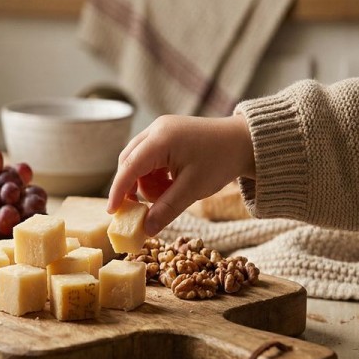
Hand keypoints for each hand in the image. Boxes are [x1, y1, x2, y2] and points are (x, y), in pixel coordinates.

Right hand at [107, 114, 254, 234]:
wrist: (246, 141)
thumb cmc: (221, 161)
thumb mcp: (193, 189)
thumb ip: (166, 209)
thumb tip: (146, 230)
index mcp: (161, 140)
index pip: (129, 167)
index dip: (118, 191)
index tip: (112, 211)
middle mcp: (155, 129)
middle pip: (129, 162)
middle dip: (133, 187)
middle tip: (140, 209)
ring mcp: (160, 129)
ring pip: (138, 160)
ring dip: (147, 182)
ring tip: (168, 194)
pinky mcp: (166, 133)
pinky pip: (149, 156)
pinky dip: (155, 174)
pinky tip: (171, 183)